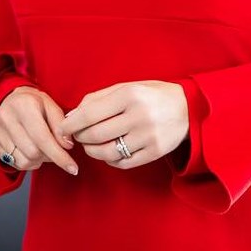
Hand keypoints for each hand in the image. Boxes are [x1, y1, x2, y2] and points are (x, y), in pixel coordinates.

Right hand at [0, 86, 78, 175]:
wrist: (11, 99)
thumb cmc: (35, 104)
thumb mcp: (52, 106)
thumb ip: (61, 125)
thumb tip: (67, 146)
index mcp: (24, 105)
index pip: (43, 138)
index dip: (60, 156)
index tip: (73, 168)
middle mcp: (6, 117)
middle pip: (33, 153)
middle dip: (49, 156)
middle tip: (54, 149)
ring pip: (23, 161)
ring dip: (37, 161)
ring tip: (40, 148)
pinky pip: (13, 163)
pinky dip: (26, 161)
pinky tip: (28, 149)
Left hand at [59, 81, 188, 168]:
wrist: (188, 108)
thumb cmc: (151, 95)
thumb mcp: (126, 87)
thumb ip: (98, 98)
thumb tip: (72, 115)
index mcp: (129, 95)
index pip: (90, 114)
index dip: (71, 124)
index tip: (62, 128)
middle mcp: (139, 116)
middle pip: (96, 135)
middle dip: (80, 137)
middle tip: (77, 136)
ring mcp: (148, 136)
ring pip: (108, 152)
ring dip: (92, 151)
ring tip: (90, 145)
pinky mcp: (155, 152)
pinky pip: (123, 162)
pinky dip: (110, 160)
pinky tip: (108, 151)